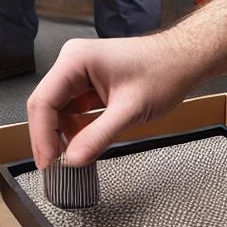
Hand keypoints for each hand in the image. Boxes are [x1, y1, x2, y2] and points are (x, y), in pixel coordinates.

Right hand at [26, 34, 196, 168]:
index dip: (41, 135)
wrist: (184, 60)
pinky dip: (74, 128)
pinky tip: (81, 143)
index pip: (43, 101)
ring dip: (61, 134)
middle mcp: (72, 63)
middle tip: (53, 165)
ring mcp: (79, 72)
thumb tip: (73, 158)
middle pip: (45, 105)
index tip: (47, 161)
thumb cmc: (163, 71)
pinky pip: (72, 108)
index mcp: (75, 61)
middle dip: (48, 136)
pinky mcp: (88, 83)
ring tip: (68, 158)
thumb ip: (98, 136)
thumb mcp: (130, 110)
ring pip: (57, 109)